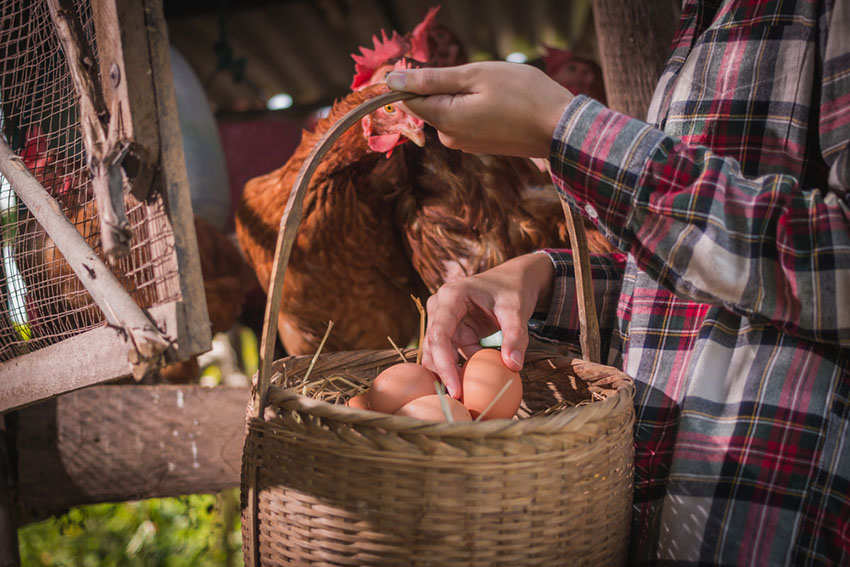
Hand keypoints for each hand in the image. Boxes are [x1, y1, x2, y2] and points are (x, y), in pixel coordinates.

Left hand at [386, 61, 573, 157]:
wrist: (561, 128)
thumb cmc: (524, 95)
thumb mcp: (476, 76)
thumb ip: (432, 78)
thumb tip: (392, 80)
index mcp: (444, 119)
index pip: (408, 99)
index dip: (408, 79)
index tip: (430, 65)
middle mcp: (450, 137)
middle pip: (430, 104)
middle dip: (445, 85)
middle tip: (479, 75)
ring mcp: (465, 144)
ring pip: (449, 110)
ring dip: (463, 95)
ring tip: (496, 90)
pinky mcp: (479, 145)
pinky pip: (466, 119)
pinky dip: (475, 106)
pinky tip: (501, 102)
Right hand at [421, 252, 555, 397]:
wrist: (513, 280)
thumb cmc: (513, 290)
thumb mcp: (517, 310)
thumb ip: (516, 336)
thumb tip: (513, 366)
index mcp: (451, 296)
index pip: (439, 335)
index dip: (444, 364)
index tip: (456, 390)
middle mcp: (439, 307)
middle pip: (432, 347)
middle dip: (442, 375)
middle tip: (457, 403)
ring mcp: (442, 320)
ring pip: (436, 353)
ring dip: (448, 375)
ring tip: (462, 400)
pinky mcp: (451, 331)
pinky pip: (450, 355)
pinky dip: (458, 370)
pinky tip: (468, 387)